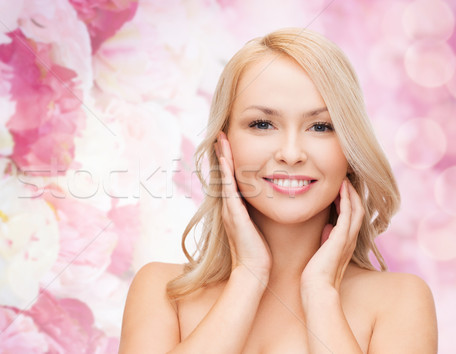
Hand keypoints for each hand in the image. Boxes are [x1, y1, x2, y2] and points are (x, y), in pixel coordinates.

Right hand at [215, 131, 271, 278]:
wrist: (253, 270)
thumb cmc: (259, 252)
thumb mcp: (257, 227)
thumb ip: (258, 215)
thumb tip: (268, 202)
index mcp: (236, 208)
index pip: (232, 179)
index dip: (230, 161)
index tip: (229, 144)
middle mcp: (229, 206)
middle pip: (224, 174)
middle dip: (223, 153)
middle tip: (221, 134)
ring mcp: (230, 210)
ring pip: (224, 177)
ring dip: (222, 157)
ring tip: (221, 139)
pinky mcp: (234, 215)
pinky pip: (229, 189)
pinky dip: (226, 174)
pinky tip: (226, 160)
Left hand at [301, 178, 363, 291]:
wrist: (317, 288)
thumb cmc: (316, 274)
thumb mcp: (322, 252)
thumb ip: (327, 239)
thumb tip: (327, 227)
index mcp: (346, 242)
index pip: (352, 216)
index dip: (349, 201)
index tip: (341, 187)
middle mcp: (350, 239)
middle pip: (358, 209)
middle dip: (353, 193)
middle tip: (346, 178)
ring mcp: (347, 238)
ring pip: (356, 209)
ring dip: (351, 192)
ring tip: (344, 178)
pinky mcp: (341, 238)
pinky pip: (347, 214)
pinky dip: (346, 199)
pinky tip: (341, 188)